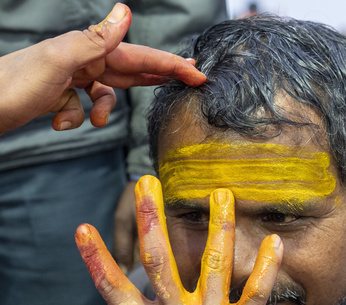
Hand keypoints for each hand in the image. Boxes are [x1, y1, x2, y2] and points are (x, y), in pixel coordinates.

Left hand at [0, 3, 205, 134]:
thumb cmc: (14, 85)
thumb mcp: (59, 60)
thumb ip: (96, 39)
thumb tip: (125, 11)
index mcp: (88, 50)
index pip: (139, 56)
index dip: (170, 64)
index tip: (196, 72)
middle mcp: (83, 60)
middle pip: (131, 70)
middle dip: (158, 77)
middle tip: (188, 79)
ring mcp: (72, 78)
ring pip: (107, 94)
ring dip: (104, 110)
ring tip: (95, 121)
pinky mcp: (60, 96)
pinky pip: (83, 109)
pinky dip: (75, 119)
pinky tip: (58, 121)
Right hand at [76, 175, 282, 304]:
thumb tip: (135, 293)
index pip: (115, 292)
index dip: (97, 261)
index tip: (82, 229)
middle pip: (159, 265)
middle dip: (152, 222)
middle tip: (147, 185)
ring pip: (212, 267)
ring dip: (216, 228)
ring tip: (220, 194)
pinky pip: (255, 295)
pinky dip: (266, 267)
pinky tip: (274, 240)